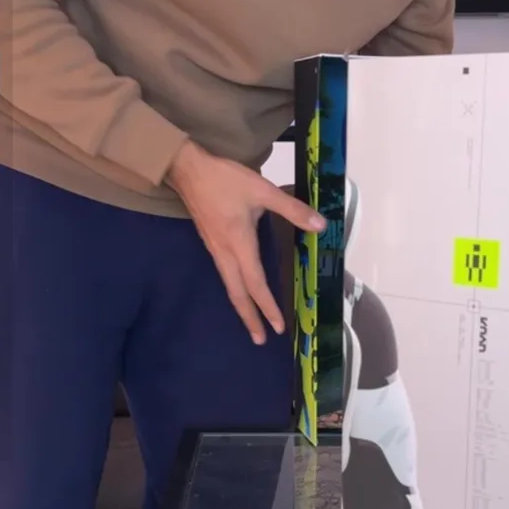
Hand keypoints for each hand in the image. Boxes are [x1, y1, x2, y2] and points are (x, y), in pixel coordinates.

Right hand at [168, 141, 323, 343]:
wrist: (188, 169)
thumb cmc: (225, 179)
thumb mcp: (262, 190)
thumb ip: (292, 208)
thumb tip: (320, 225)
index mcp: (239, 243)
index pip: (256, 284)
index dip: (268, 307)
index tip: (277, 327)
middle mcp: (225, 253)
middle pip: (237, 294)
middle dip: (249, 318)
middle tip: (260, 339)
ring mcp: (215, 249)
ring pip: (229, 286)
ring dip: (241, 306)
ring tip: (251, 322)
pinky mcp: (210, 243)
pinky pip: (224, 275)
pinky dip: (234, 290)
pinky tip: (240, 290)